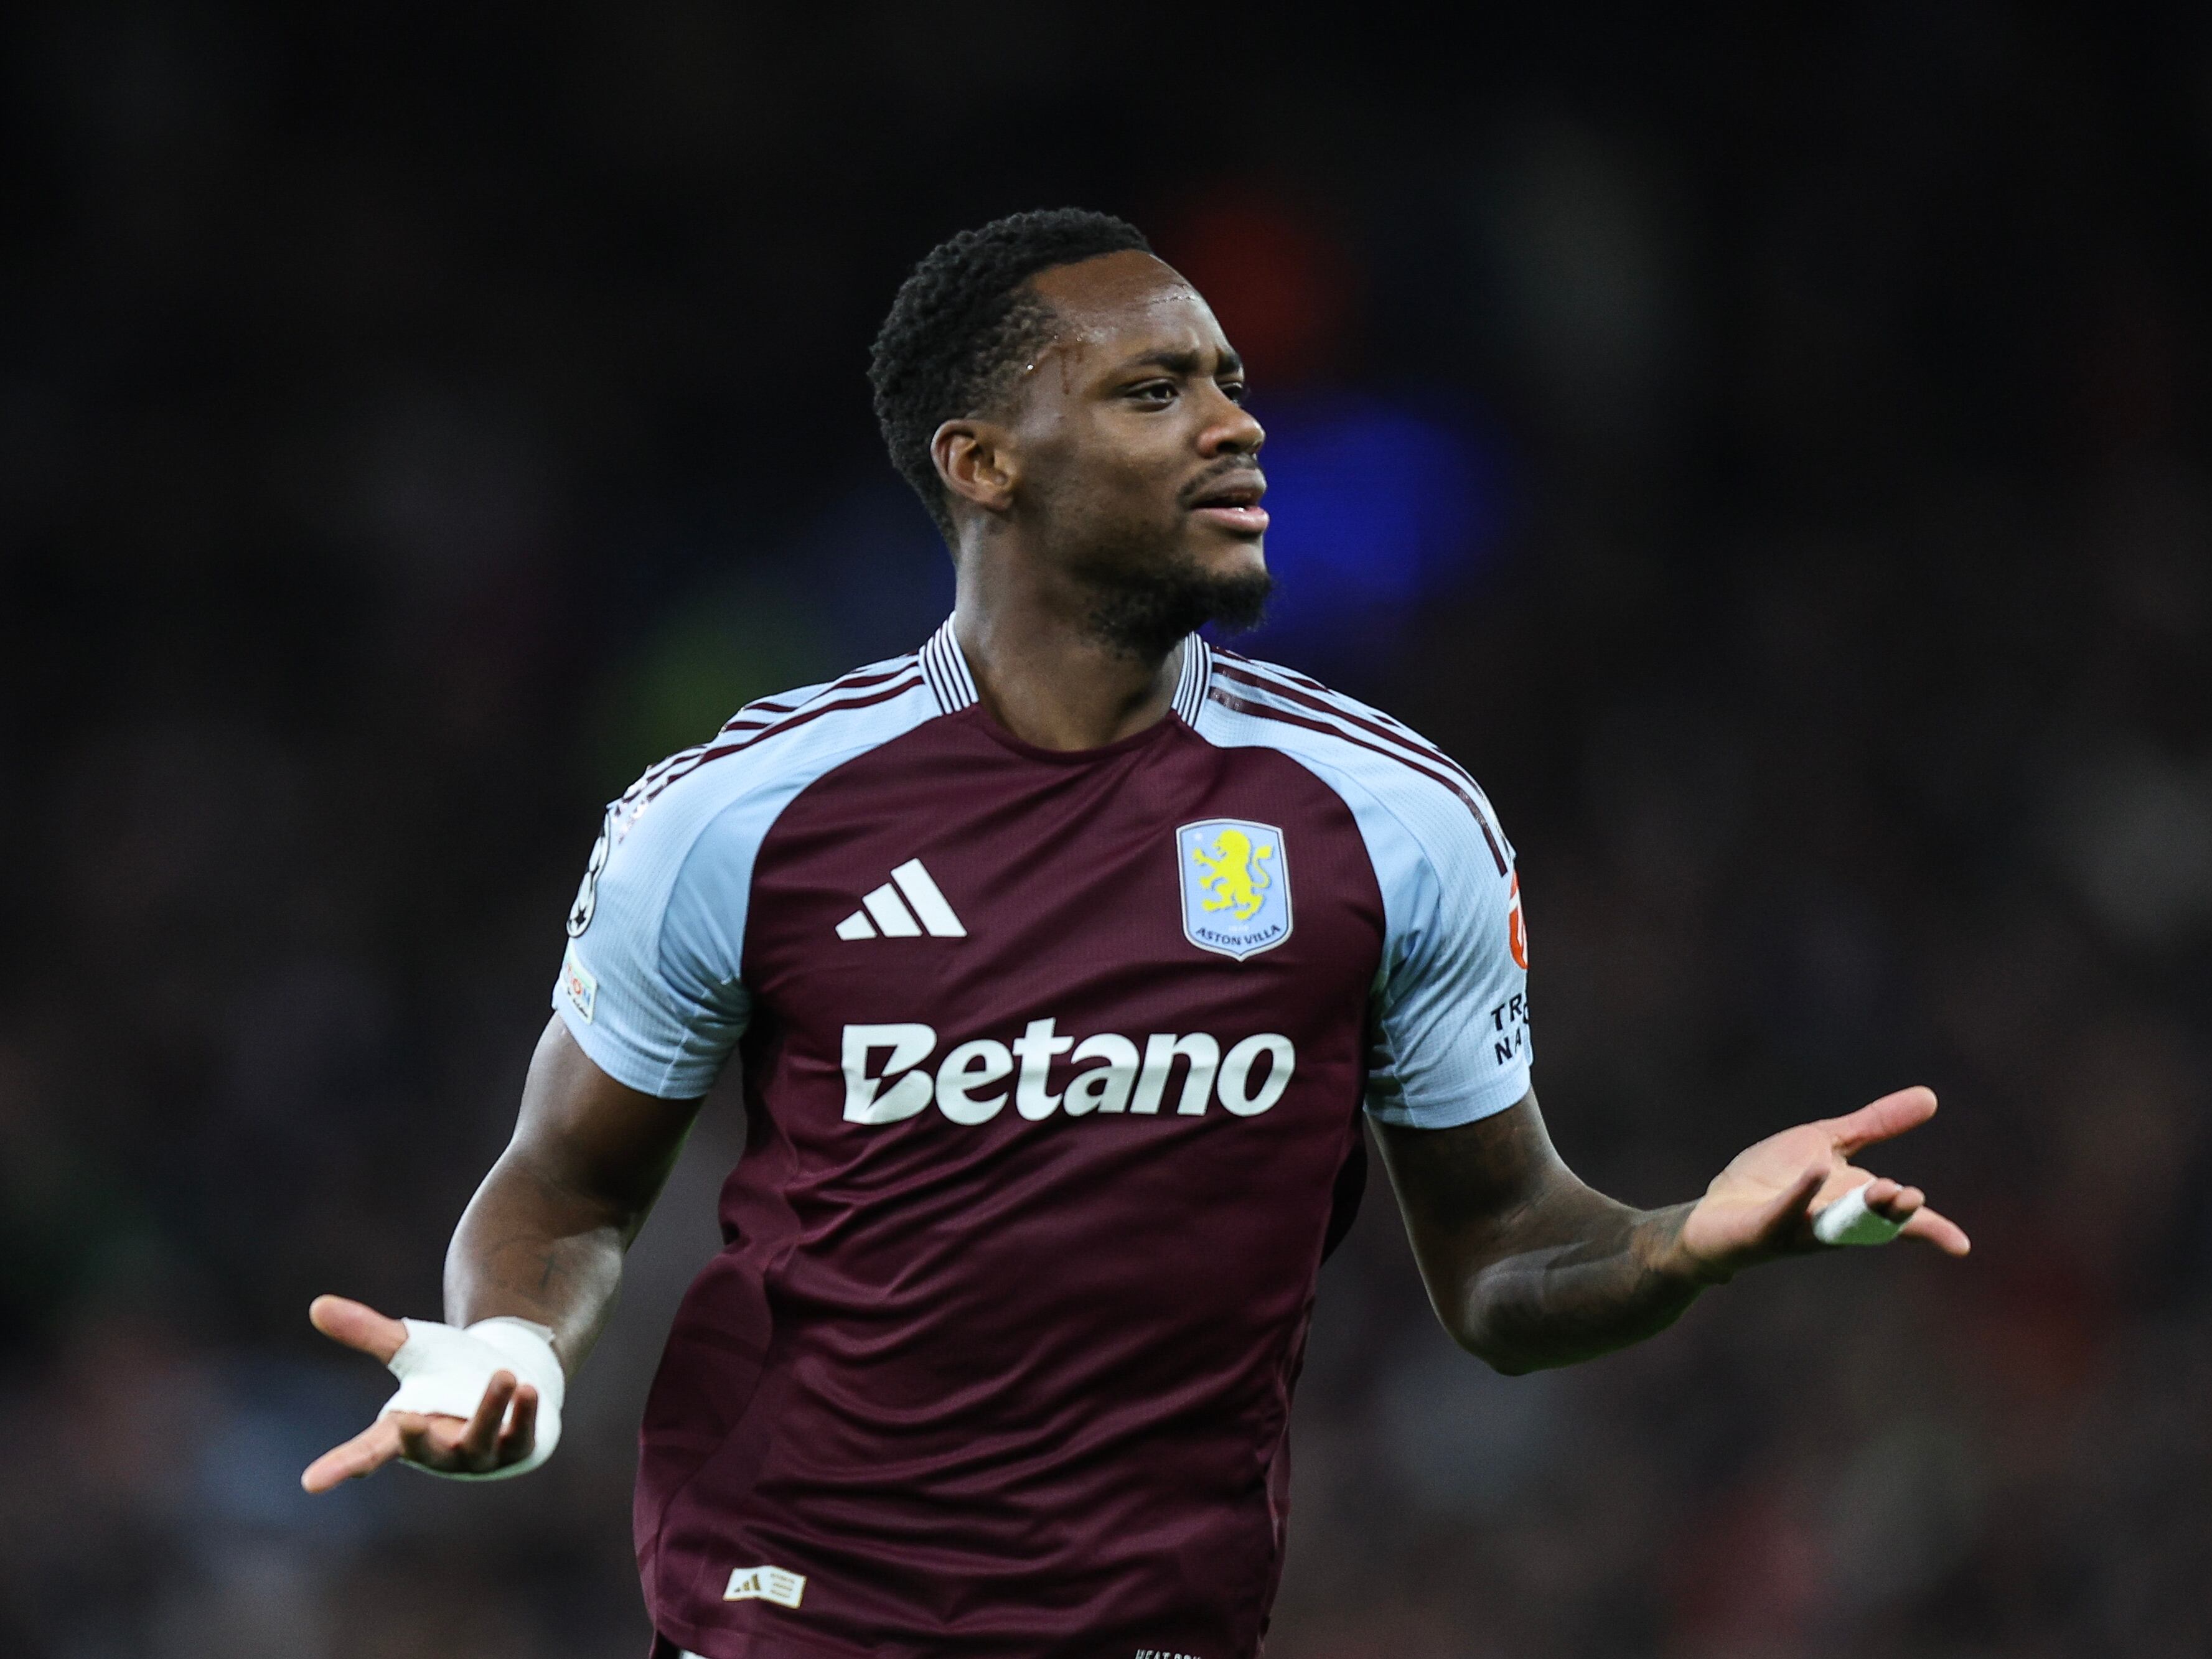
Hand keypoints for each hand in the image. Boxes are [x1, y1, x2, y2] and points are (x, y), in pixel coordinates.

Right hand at [299, 1295, 540, 1491]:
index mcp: (404, 1430)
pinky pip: (522, 1434)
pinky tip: (529, 1389)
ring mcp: (480, 1453)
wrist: (506, 1376)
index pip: (367, 1451)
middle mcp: (440, 1449)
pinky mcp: (519, 1445)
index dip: (339, 1466)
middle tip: (408, 1421)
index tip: (310, 1483)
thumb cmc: (447, 1370)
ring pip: (481, 1438)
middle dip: (418, 1440)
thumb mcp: (409, 1348)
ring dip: (490, 1408)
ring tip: (505, 1375)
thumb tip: (317, 1304)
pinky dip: (525, 1413)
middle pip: (424, 1451)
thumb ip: (367, 1332)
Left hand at [1671, 1087, 1971, 1281]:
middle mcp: (1831, 1222)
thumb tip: (1930, 1097)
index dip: (1928, 1230)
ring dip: (1860, 1210)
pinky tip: (1818, 1169)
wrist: (1717, 1212)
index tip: (1961, 1246)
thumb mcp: (1827, 1142)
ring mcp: (1797, 1228)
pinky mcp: (1762, 1228)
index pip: (1896, 1220)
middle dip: (1893, 1214)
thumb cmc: (1775, 1180)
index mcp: (1852, 1203)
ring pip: (1835, 1225)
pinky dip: (1802, 1192)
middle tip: (1914, 1198)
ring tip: (1886, 1188)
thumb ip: (1875, 1124)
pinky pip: (1785, 1212)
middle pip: (1871, 1222)